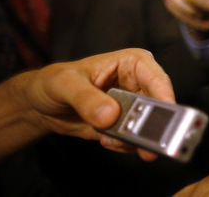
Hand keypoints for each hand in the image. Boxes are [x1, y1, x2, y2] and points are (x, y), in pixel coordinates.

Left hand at [0, 48, 173, 164]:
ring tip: (109, 140)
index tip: (166, 117)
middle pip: (159, 106)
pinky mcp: (126, 125)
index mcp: (132, 63)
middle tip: (146, 143)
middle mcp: (139, 84)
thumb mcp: (64, 84)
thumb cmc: (53, 82)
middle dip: (152, 125)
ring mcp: (134, 107)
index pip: (157, 79)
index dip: (165, 98)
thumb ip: (86, 97)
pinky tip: (106, 140)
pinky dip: (124, 145)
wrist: (42, 105)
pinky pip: (135, 139)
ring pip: (149, 126)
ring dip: (135, 139)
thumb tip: (110, 114)